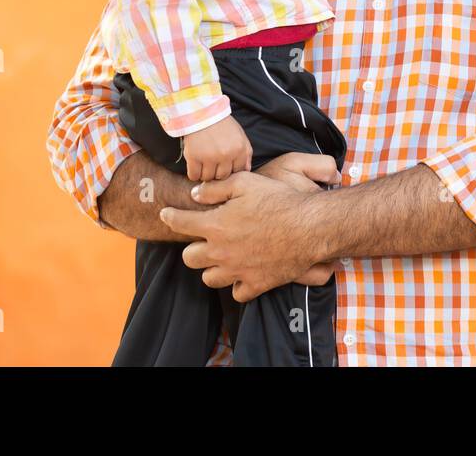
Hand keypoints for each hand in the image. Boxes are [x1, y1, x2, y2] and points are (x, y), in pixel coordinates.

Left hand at [160, 170, 326, 300]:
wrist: (310, 227)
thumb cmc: (279, 200)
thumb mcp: (246, 182)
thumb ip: (216, 188)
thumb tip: (195, 194)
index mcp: (216, 225)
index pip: (180, 223)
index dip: (170, 217)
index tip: (166, 214)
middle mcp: (221, 251)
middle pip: (189, 258)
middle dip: (193, 247)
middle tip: (204, 239)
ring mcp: (237, 271)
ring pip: (209, 279)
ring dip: (212, 267)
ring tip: (222, 258)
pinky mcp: (256, 284)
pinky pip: (237, 293)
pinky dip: (237, 284)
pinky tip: (243, 273)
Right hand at [181, 115, 252, 181]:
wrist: (202, 111)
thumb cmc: (222, 124)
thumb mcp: (240, 134)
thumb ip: (246, 152)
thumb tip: (247, 169)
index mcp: (239, 149)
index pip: (237, 171)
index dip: (230, 169)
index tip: (224, 165)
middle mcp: (226, 155)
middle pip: (222, 176)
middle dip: (217, 172)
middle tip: (212, 164)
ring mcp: (209, 157)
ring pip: (208, 177)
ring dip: (205, 173)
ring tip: (204, 164)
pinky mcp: (194, 157)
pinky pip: (193, 175)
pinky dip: (194, 173)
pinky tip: (195, 166)